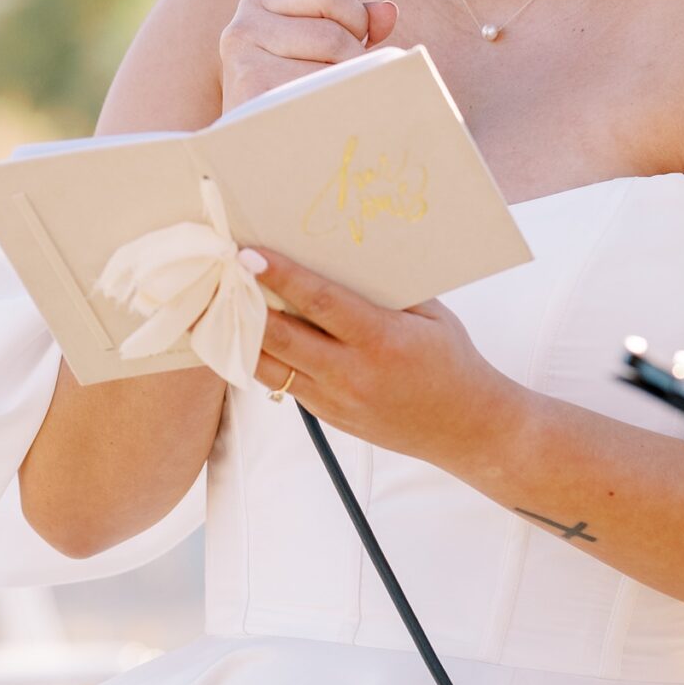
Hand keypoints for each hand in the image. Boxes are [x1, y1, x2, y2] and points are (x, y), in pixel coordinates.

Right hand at [219, 0, 398, 112]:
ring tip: (329, 100)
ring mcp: (245, 64)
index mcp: (259, 3)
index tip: (352, 41)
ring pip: (330, 71)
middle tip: (342, 80)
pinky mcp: (253, 97)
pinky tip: (321, 118)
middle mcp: (244, 28)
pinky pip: (319, 99)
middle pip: (333, 35)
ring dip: (344, 88)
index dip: (354, 18)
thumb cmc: (286, 88)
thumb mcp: (314, 44)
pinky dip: (333, 110)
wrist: (248, 142)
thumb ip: (352, 23)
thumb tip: (387, 12)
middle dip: (353, 61)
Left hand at [245, 246, 527, 478]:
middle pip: (280, 338)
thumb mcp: (431, 316)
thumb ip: (385, 291)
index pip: (320, 303)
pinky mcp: (328, 418)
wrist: (466, 429)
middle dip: (244, 304)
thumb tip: (340, 258)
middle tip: (218, 274)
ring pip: (269, 367)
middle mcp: (353, 374)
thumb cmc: (451, 361)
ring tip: (217, 305)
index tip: (249, 255)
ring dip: (241, 336)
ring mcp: (336, 401)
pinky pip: (283, 384)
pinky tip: (247, 336)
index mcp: (382, 340)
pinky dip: (262, 359)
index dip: (281, 277)